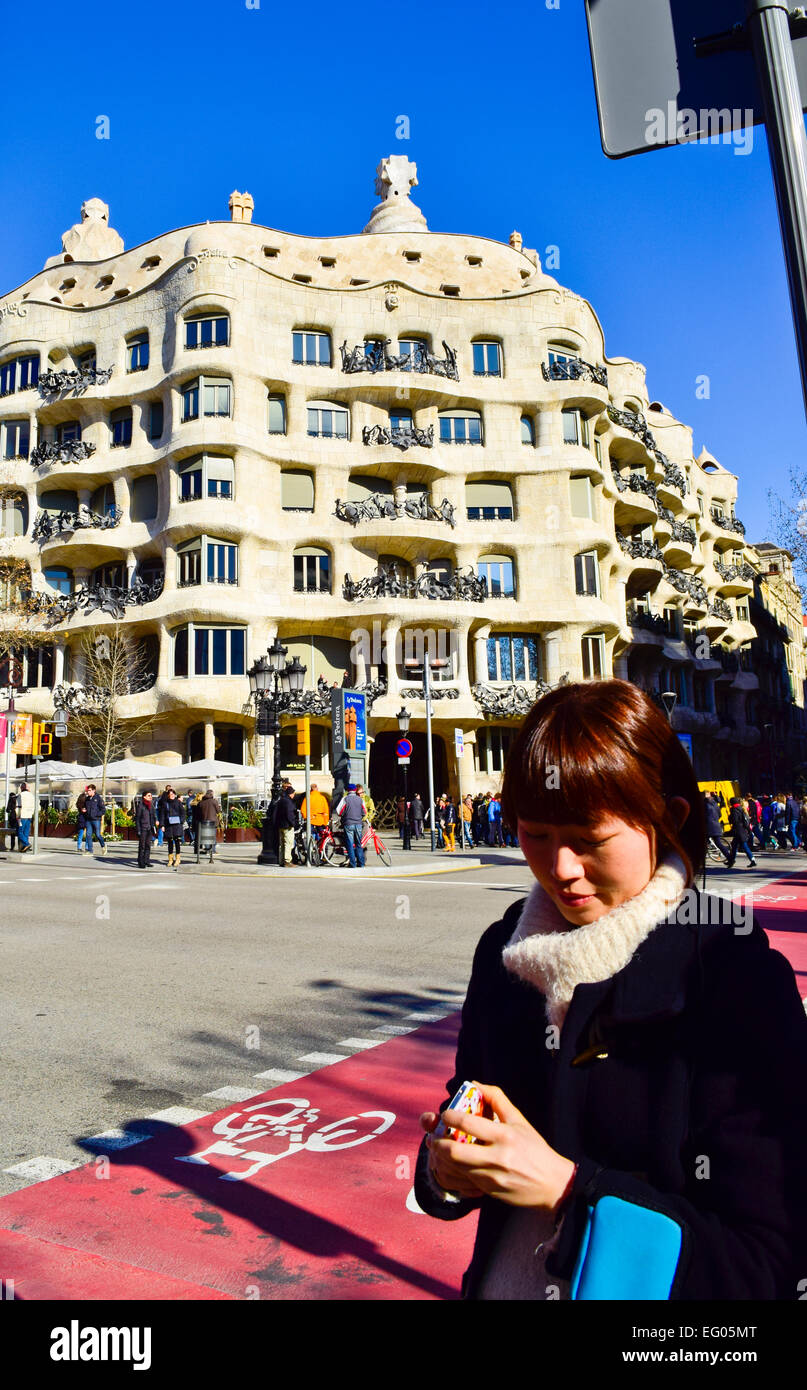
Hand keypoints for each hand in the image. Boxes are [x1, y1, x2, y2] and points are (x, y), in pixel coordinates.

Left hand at [421, 1083, 574, 1209]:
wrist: (552, 1184)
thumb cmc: (535, 1148)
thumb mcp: (519, 1120)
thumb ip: (497, 1099)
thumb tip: (474, 1084)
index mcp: (505, 1135)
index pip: (468, 1123)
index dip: (450, 1116)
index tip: (445, 1114)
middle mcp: (498, 1157)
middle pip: (454, 1152)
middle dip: (438, 1143)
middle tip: (434, 1136)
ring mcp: (492, 1178)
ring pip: (454, 1169)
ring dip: (441, 1159)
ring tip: (439, 1149)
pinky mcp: (489, 1192)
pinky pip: (461, 1182)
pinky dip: (451, 1173)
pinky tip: (449, 1165)